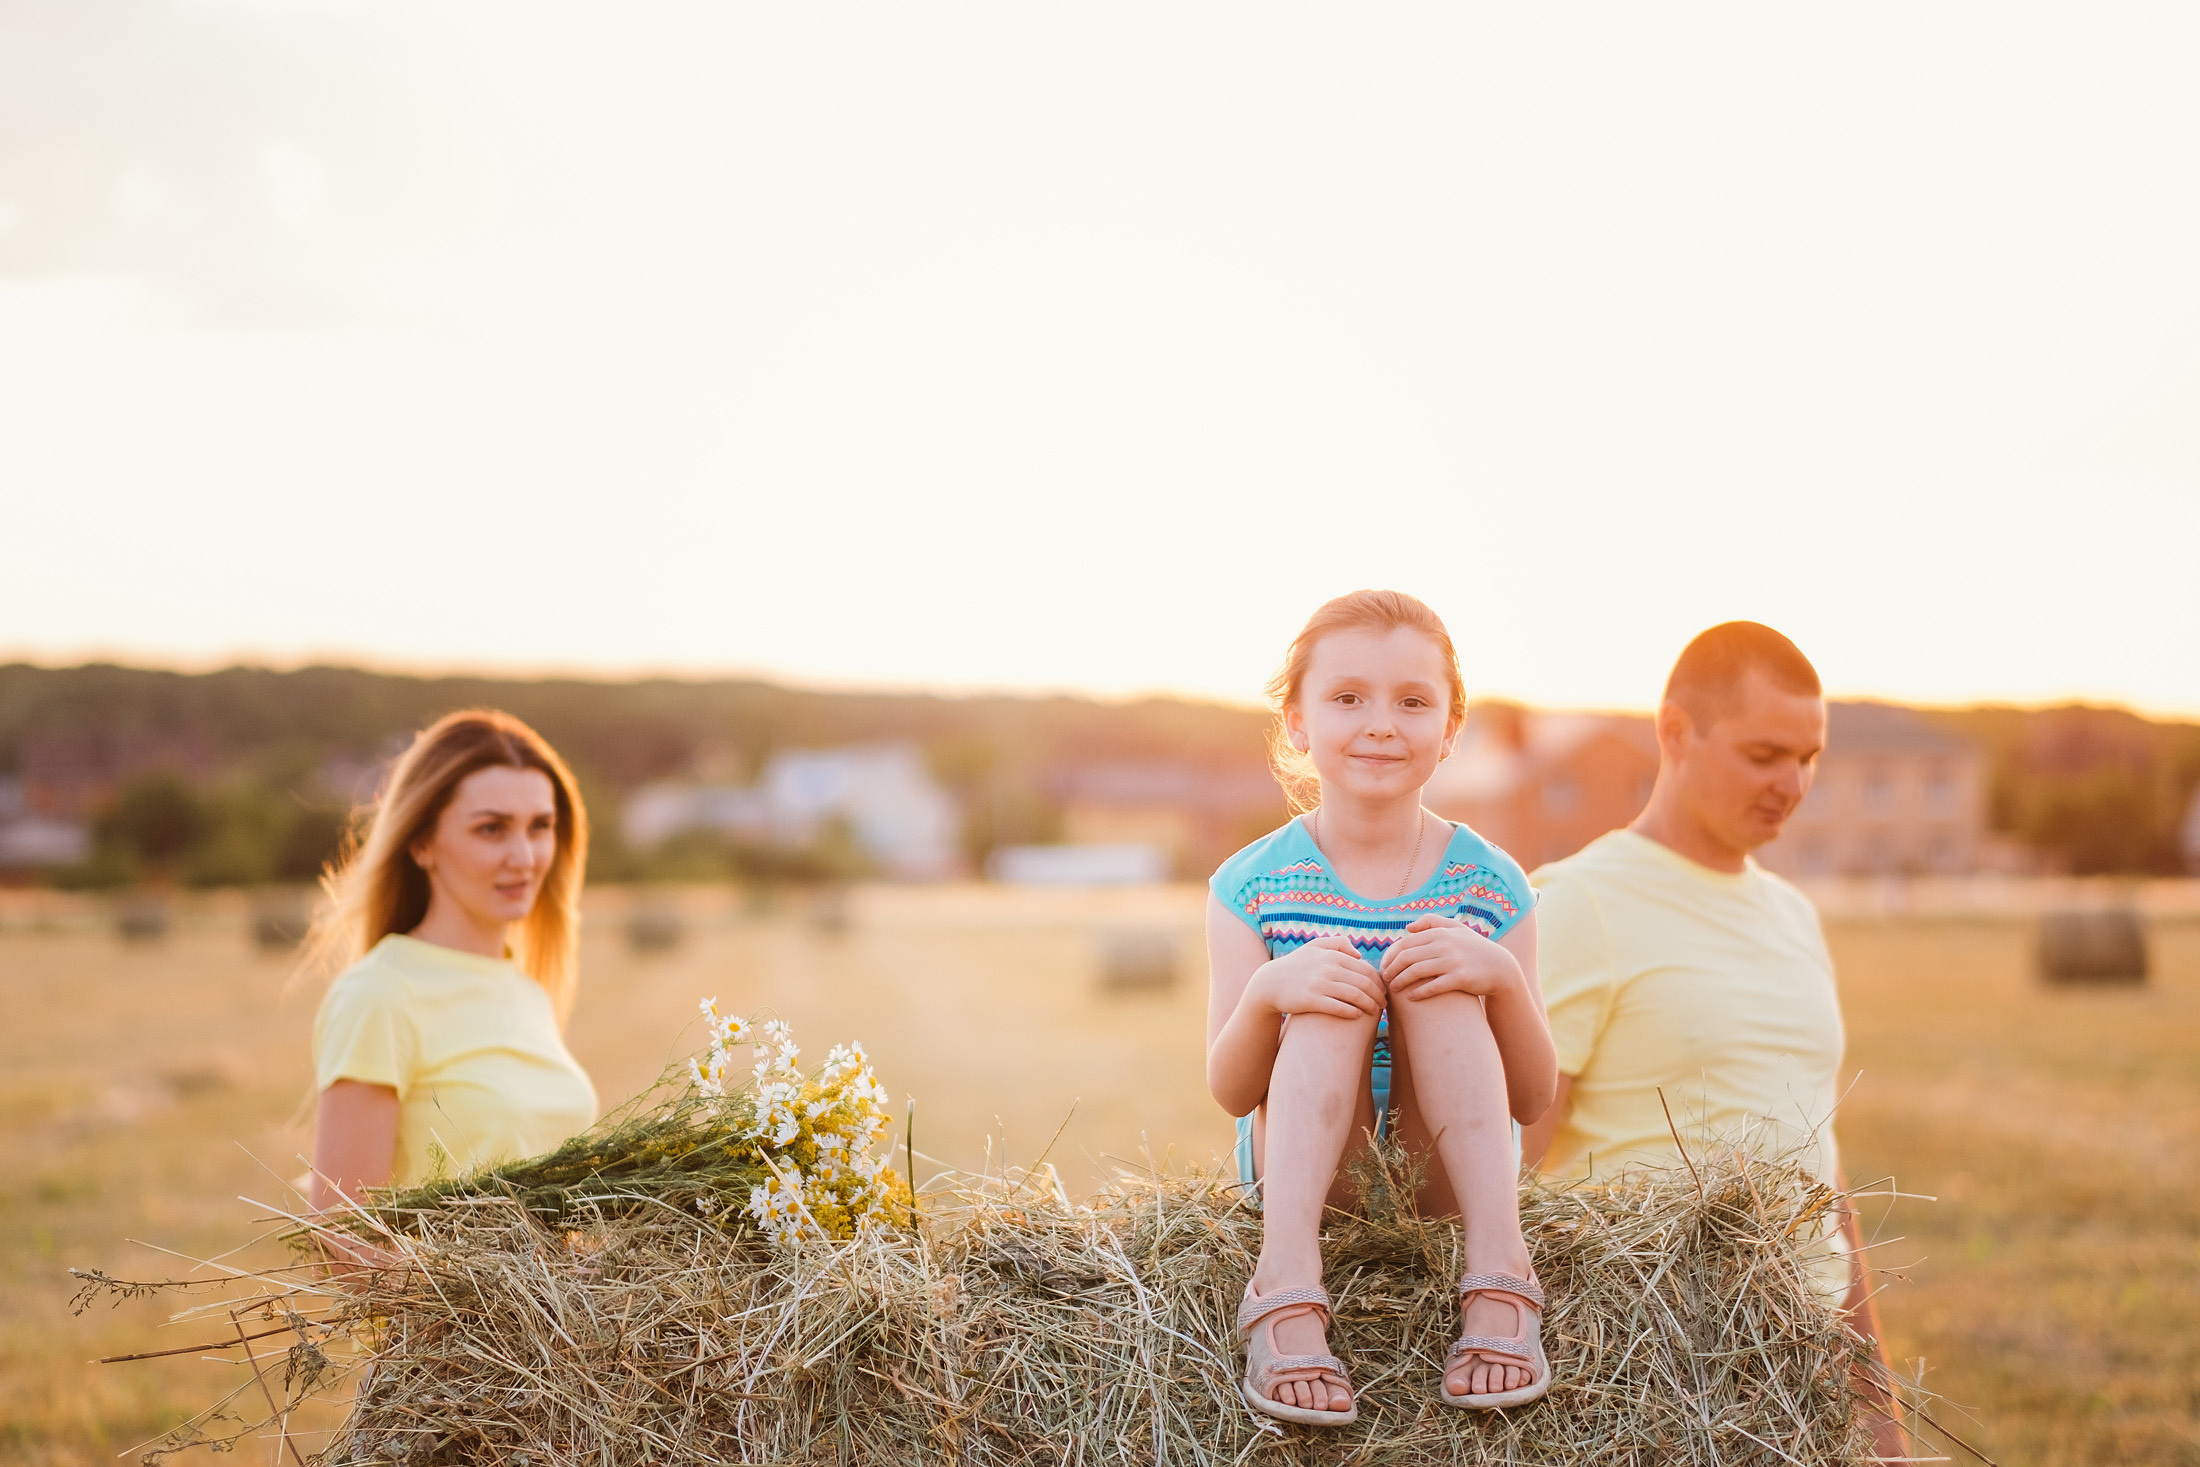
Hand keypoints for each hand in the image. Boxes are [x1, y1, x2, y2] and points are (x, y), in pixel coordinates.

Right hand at [1250, 936, 1385, 1020]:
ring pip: (1355, 996)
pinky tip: (1357, 1015)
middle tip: (1384, 1005)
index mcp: (1332, 955)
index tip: (1383, 992)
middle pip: (1364, 983)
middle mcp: (1328, 968)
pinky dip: (1352, 1012)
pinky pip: (1339, 1007)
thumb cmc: (1296, 965)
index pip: (1365, 970)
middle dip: (1378, 996)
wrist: (1269, 983)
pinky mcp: (1311, 1000)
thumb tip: (1359, 954)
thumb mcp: (1314, 947)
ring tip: (1375, 1012)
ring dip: (1370, 1005)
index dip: (1378, 983)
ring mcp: (1319, 984)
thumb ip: (1337, 943)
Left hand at [1379, 915, 1521, 1002]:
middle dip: (1392, 969)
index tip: (1384, 966)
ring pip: (1416, 971)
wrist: (1500, 967)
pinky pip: (1433, 986)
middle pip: (1407, 957)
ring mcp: (1452, 962)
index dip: (1390, 956)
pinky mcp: (1460, 978)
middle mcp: (1444, 945)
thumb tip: (1408, 928)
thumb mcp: (1456, 928)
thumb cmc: (1473, 948)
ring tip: (1394, 989)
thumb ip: (1431, 922)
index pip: (1405, 943)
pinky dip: (1419, 992)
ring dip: (1401, 981)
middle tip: (1385, 979)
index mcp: (1439, 933)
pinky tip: (1411, 997)